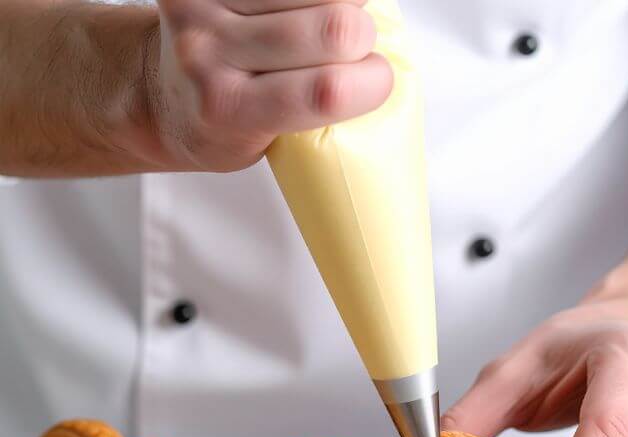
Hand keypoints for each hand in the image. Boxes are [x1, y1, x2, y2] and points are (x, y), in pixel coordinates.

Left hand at [152, 0, 391, 169]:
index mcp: (233, 111)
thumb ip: (316, 101)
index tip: (375, 83)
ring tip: (321, 22)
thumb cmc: (227, 126)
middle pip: (334, 27)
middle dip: (362, 36)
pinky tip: (303, 8)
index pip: (327, 90)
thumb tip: (375, 56)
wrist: (161, 95)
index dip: (373, 83)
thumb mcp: (271, 141)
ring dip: (341, 3)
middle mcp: (210, 54)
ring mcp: (202, 4)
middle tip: (350, 48)